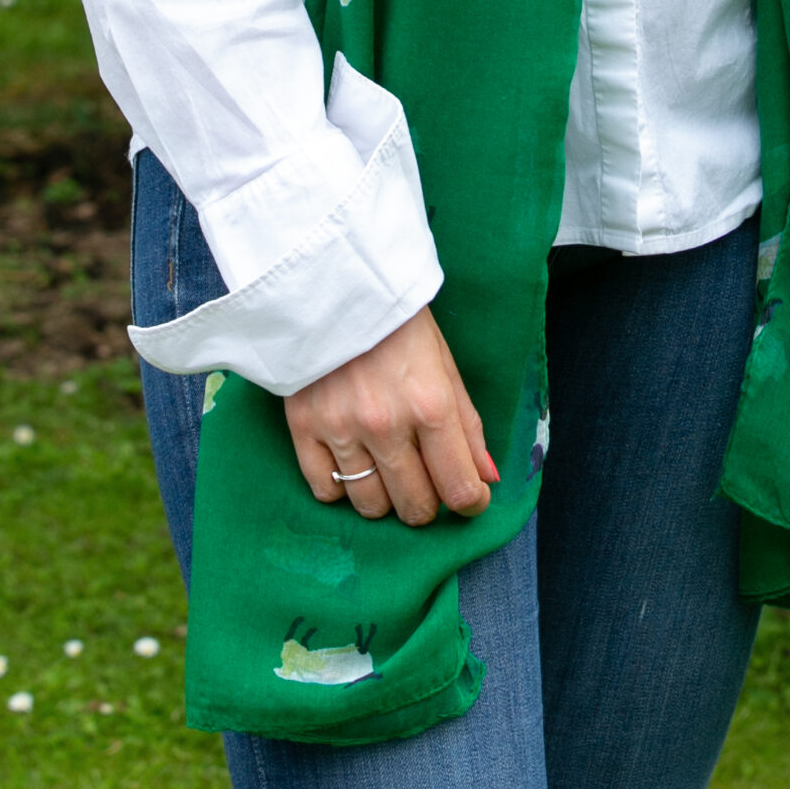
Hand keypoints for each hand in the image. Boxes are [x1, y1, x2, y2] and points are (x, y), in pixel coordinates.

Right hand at [284, 307, 497, 525]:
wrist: (333, 282)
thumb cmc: (397, 322)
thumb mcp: (444, 365)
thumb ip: (467, 425)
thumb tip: (486, 478)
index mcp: (430, 404)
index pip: (459, 487)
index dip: (471, 502)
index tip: (470, 498)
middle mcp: (386, 424)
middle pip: (415, 506)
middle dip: (428, 503)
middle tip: (427, 482)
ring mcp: (340, 428)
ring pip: (370, 506)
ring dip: (386, 498)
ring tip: (388, 470)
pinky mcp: (303, 426)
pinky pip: (325, 490)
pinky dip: (341, 488)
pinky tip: (352, 464)